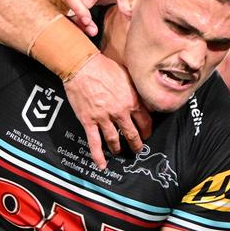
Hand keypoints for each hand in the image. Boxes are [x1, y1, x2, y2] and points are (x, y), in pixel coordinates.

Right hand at [34, 0, 107, 36]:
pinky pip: (50, 16)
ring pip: (53, 13)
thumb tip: (86, 8)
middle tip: (91, 29)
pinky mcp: (38, 1)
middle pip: (57, 6)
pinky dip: (65, 23)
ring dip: (70, 24)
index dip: (78, 9)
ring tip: (88, 29)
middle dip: (74, 19)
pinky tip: (78, 28)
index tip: (87, 20)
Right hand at [64, 53, 152, 168]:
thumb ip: (136, 90)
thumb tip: (144, 99)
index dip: (147, 131)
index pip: (146, 122)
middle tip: (138, 149)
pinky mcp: (89, 121)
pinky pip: (94, 142)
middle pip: (132, 134)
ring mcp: (104, 118)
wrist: (82, 65)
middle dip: (136, 144)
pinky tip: (101, 165)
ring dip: (118, 148)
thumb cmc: (104, 66)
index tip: (147, 134)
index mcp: (132, 101)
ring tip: (120, 152)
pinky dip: (98, 155)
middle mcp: (120, 112)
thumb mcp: (127, 76)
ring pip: (114, 139)